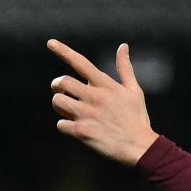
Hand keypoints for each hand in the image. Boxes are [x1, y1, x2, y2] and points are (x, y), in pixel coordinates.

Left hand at [47, 40, 158, 164]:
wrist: (140, 147)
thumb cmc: (138, 119)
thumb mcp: (134, 91)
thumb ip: (125, 68)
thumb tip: (123, 46)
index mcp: (106, 85)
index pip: (81, 63)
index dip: (63, 51)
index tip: (50, 43)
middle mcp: (94, 97)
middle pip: (62, 82)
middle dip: (57, 86)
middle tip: (62, 92)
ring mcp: (87, 114)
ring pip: (58, 102)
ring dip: (59, 106)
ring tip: (68, 111)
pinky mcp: (82, 132)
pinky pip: (61, 124)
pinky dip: (65, 126)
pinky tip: (75, 129)